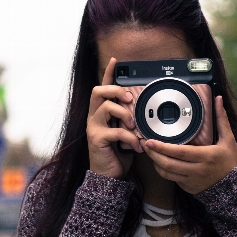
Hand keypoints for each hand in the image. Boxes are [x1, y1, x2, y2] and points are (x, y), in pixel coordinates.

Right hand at [88, 57, 143, 178]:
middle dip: (116, 91)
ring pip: (107, 107)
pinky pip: (115, 130)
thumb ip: (130, 120)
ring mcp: (93, 127)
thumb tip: (143, 111)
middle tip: (129, 99)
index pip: (102, 88)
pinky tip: (136, 145)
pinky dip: (129, 137)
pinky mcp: (96, 139)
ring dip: (125, 114)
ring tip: (134, 126)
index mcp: (101, 112)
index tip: (115, 61)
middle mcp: (94, 116)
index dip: (108, 74)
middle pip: (99, 92)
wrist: (108, 175)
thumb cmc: (118, 153)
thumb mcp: (126, 132)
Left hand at [143, 96, 236, 193]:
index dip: (163, 147)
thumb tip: (218, 99)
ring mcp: (191, 181)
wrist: (235, 186)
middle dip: (153, 154)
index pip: (179, 152)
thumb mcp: (228, 139)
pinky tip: (159, 161)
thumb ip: (221, 119)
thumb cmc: (230, 161)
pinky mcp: (188, 188)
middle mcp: (197, 170)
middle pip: (168, 164)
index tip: (150, 140)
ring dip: (155, 162)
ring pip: (167, 173)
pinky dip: (163, 170)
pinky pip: (171, 179)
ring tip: (150, 151)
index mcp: (206, 156)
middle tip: (144, 143)